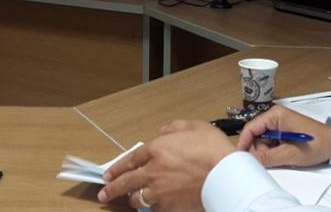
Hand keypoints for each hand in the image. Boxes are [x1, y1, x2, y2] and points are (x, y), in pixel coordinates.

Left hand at [98, 120, 233, 211]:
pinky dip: (153, 208)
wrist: (226, 177)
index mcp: (157, 149)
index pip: (129, 159)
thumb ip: (176, 127)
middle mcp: (153, 171)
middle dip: (112, 189)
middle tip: (104, 193)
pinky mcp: (170, 208)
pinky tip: (154, 206)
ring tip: (130, 200)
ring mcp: (160, 192)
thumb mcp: (195, 127)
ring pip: (138, 199)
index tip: (109, 174)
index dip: (117, 167)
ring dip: (133, 199)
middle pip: (125, 182)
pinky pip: (155, 210)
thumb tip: (164, 131)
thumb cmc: (214, 150)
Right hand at [237, 106, 330, 168]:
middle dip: (260, 149)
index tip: (240, 157)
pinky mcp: (283, 130)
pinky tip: (284, 155)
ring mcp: (279, 123)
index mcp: (275, 115)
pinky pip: (271, 142)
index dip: (243, 143)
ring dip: (268, 151)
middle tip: (270, 159)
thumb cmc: (316, 144)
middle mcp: (275, 116)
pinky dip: (274, 151)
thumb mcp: (289, 153)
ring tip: (283, 156)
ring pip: (262, 140)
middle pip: (255, 135)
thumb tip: (250, 160)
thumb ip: (267, 157)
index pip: (250, 128)